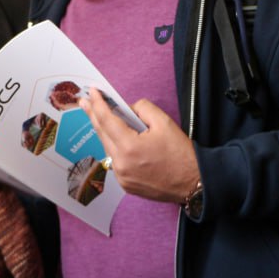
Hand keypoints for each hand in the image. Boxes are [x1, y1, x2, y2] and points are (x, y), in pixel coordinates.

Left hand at [80, 92, 198, 202]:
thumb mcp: (164, 122)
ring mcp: (122, 177)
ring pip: (107, 148)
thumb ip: (142, 109)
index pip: (106, 120)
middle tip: (85, 101)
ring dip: (104, 132)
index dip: (98, 104)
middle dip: (93, 115)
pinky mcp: (126, 185)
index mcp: (130, 147)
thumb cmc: (181, 155)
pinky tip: (117, 139)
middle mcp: (121, 164)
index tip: (92, 92)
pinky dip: (115, 148)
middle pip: (102, 134)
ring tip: (99, 117)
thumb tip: (128, 109)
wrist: (193, 183)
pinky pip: (115, 161)